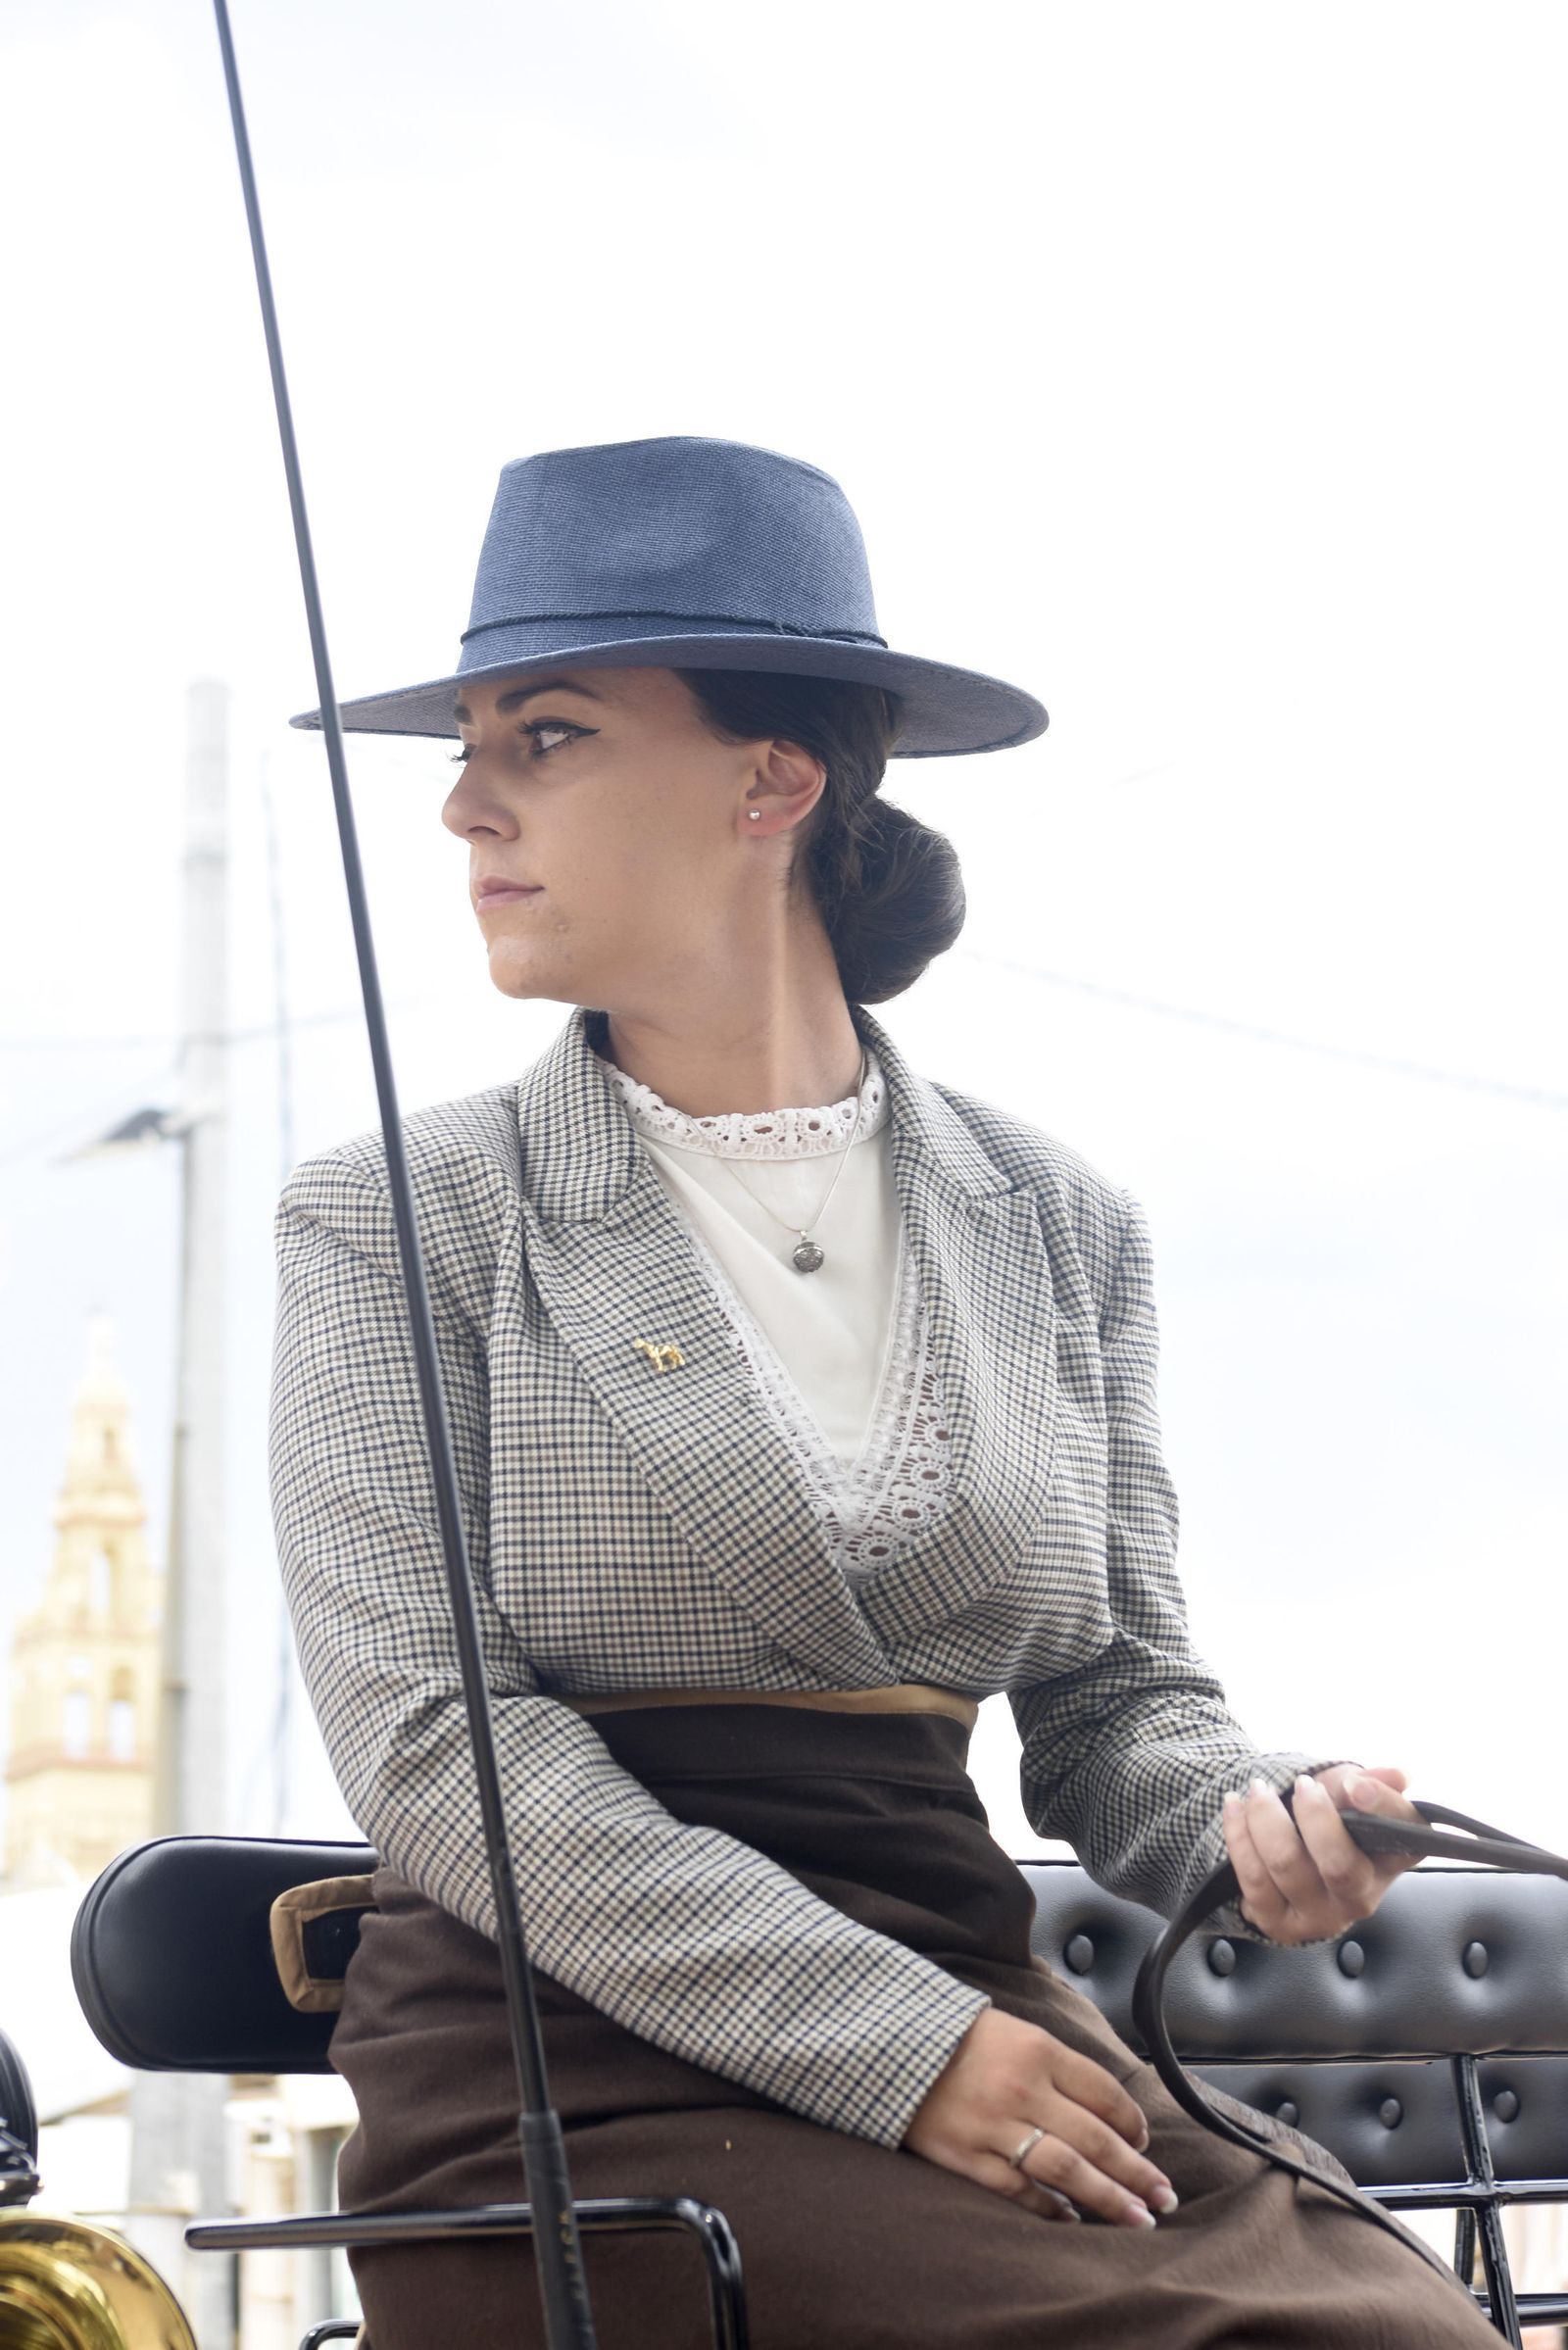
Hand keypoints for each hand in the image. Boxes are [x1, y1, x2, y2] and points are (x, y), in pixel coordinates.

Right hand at [902, 2006, 1176, 2228]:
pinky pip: (1019, 2190)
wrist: (890, 2044)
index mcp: (1037, 2050)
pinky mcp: (965, 2156)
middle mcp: (1021, 2088)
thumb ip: (1059, 2064)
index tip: (1145, 2142)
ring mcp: (993, 2126)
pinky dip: (1050, 2207)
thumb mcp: (1015, 2030)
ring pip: (1066, 2171)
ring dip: (1108, 2198)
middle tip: (1164, 2196)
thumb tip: (1107, 2109)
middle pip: (1095, 2139)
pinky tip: (1072, 2219)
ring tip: (1137, 2218)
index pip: (1104, 2092)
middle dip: (1137, 2172)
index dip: (1132, 2123)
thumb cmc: (959, 2036)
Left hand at [1221, 1764, 1421, 1943]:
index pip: (1401, 1834)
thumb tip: (1397, 1776)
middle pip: (1339, 1865)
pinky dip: (1239, 1836)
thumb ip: (1372, 1781)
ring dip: (1264, 1818)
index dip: (1380, 1808)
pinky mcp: (1280, 1924)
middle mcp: (1362, 1897)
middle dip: (1313, 1817)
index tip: (1354, 1785)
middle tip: (1301, 1783)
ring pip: (1286, 1866)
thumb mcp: (1350, 1793)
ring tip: (1258, 1789)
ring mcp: (1321, 1917)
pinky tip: (1234, 1809)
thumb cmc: (1330, 1819)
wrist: (1293, 1852)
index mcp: (1393, 1858)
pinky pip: (1253, 1880)